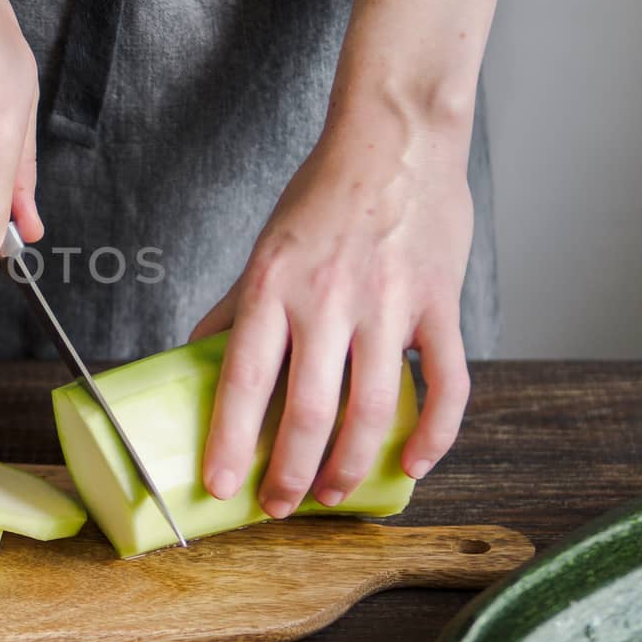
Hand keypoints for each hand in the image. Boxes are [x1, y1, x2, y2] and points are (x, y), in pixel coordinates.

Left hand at [190, 110, 473, 516]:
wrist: (395, 136)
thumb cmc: (324, 193)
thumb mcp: (267, 247)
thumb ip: (237, 306)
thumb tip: (196, 353)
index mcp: (274, 286)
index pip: (241, 380)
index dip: (228, 441)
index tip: (217, 486)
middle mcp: (328, 299)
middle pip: (306, 411)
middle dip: (289, 473)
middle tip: (277, 505)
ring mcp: (389, 303)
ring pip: (371, 410)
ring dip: (348, 465)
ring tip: (330, 493)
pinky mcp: (439, 303)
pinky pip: (445, 384)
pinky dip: (433, 434)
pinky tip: (412, 463)